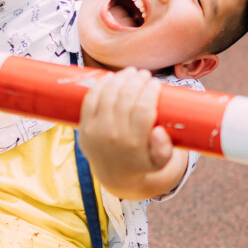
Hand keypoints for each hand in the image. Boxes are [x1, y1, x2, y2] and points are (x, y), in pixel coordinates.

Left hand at [77, 67, 179, 200]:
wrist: (114, 174)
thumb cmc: (141, 162)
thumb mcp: (159, 162)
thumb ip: (164, 149)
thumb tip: (159, 131)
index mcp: (133, 144)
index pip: (143, 109)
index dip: (150, 92)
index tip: (157, 83)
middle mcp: (113, 137)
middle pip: (125, 99)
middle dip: (137, 81)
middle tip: (145, 74)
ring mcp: (95, 131)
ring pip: (108, 95)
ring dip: (120, 79)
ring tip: (131, 72)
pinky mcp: (83, 126)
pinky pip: (90, 99)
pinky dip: (101, 85)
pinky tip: (112, 77)